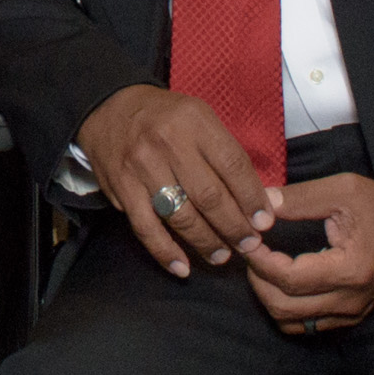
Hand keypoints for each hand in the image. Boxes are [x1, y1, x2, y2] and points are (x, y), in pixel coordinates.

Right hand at [76, 85, 274, 279]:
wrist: (109, 107)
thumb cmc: (164, 117)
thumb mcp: (200, 118)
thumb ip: (227, 156)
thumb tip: (261, 201)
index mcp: (195, 121)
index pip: (232, 165)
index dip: (252, 198)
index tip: (264, 222)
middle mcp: (168, 143)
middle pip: (209, 196)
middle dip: (234, 226)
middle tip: (249, 245)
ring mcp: (142, 167)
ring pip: (181, 215)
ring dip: (205, 242)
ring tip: (221, 255)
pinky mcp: (122, 188)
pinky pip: (146, 227)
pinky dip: (165, 252)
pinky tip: (182, 267)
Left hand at [233, 168, 373, 333]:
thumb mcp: (344, 190)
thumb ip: (300, 198)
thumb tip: (261, 205)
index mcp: (350, 270)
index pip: (289, 278)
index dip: (259, 261)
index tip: (248, 240)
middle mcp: (350, 299)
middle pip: (284, 307)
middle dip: (258, 281)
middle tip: (251, 253)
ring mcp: (351, 313)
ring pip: (292, 322)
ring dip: (269, 297)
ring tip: (263, 266)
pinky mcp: (350, 316)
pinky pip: (306, 325)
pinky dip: (286, 307)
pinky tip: (282, 282)